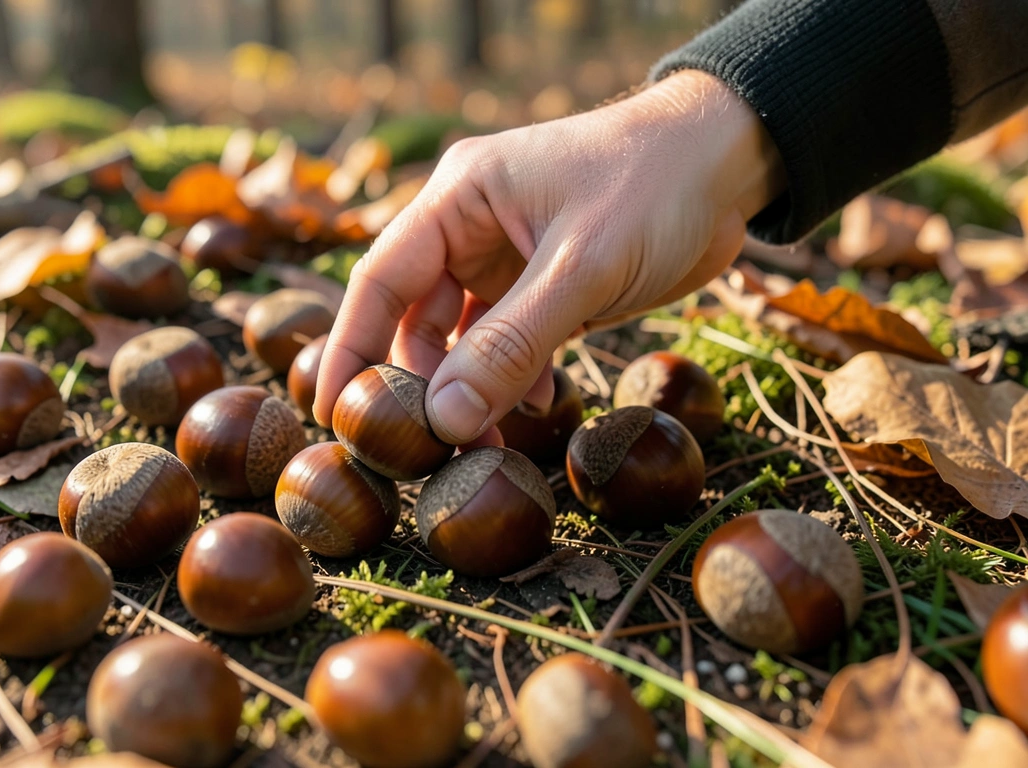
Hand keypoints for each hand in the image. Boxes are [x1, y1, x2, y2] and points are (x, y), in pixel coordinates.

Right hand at [313, 70, 783, 444]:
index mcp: (458, 198)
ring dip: (473, 389)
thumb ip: (512, 345)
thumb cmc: (655, 186)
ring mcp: (505, 257)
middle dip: (424, 384)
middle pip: (415, 317)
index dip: (351, 347)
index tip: (334, 414)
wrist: (730, 161)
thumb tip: (446, 421)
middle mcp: (469, 226)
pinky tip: (540, 401)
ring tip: (490, 441)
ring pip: (462, 338)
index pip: (380, 279)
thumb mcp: (582, 269)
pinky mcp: (543, 286)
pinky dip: (515, 378)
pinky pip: (508, 343)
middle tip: (432, 449)